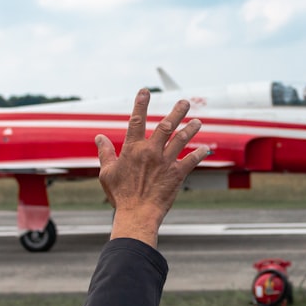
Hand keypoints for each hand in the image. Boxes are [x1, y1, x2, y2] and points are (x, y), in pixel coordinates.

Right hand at [96, 88, 207, 246]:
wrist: (137, 214)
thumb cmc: (120, 195)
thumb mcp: (107, 173)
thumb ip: (105, 153)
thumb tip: (99, 137)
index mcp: (133, 149)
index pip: (136, 121)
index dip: (140, 104)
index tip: (145, 91)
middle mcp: (151, 151)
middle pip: (166, 125)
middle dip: (177, 111)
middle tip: (185, 102)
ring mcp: (166, 162)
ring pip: (181, 140)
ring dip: (191, 129)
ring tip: (198, 121)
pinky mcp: (177, 174)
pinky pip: (191, 161)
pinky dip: (199, 153)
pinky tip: (206, 148)